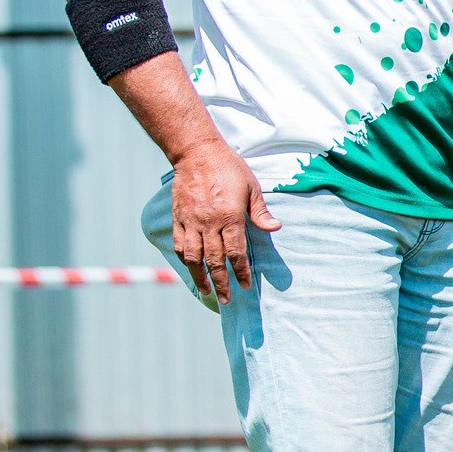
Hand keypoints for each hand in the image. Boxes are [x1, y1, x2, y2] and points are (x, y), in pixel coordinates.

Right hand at [171, 139, 279, 304]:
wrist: (196, 152)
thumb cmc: (229, 168)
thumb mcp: (252, 187)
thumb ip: (260, 212)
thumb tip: (275, 228)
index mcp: (230, 216)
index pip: (236, 252)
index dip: (240, 272)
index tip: (245, 285)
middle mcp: (208, 222)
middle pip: (214, 260)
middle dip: (221, 282)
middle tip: (226, 299)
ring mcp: (190, 221)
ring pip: (193, 257)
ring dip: (199, 277)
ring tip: (206, 292)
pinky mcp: (177, 217)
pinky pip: (179, 244)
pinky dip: (184, 260)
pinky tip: (190, 269)